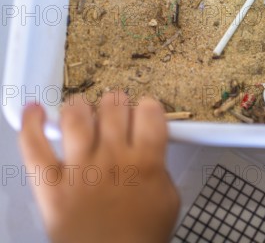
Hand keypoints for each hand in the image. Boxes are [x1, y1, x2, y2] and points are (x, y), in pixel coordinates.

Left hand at [19, 92, 179, 242]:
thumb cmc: (141, 237)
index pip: (149, 112)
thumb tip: (152, 154)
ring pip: (76, 117)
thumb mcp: (168, 200)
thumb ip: (160, 169)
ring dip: (80, 106)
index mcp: (146, 161)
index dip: (148, 107)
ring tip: (82, 108)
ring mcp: (79, 168)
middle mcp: (112, 157)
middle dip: (116, 102)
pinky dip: (30, 124)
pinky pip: (34, 147)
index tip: (146, 111)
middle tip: (115, 108)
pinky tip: (33, 111)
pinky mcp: (50, 183)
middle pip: (113, 107)